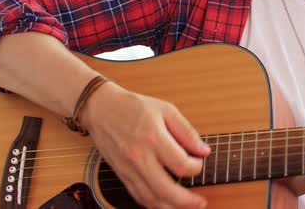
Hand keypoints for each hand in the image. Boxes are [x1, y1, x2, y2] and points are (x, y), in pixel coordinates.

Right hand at [80, 81, 209, 207]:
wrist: (100, 109)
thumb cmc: (133, 106)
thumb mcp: (166, 110)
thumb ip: (186, 131)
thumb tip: (204, 151)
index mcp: (153, 137)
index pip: (181, 164)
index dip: (196, 167)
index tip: (199, 161)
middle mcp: (139, 156)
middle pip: (165, 190)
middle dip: (187, 201)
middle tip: (201, 202)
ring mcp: (128, 168)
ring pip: (150, 199)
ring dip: (171, 207)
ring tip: (188, 206)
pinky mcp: (121, 174)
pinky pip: (138, 196)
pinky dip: (153, 204)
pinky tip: (166, 203)